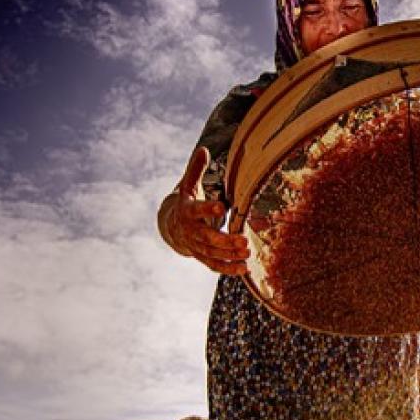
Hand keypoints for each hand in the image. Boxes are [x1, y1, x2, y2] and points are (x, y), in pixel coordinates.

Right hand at [159, 148, 249, 275]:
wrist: (172, 226)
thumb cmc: (187, 202)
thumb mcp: (188, 185)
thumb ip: (196, 170)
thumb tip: (203, 150)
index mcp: (188, 211)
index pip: (197, 210)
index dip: (208, 209)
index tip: (222, 206)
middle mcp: (190, 230)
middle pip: (207, 237)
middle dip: (225, 240)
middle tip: (244, 240)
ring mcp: (195, 246)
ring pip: (212, 252)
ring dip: (230, 255)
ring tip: (248, 253)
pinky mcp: (201, 256)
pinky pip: (214, 264)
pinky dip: (228, 268)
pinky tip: (244, 269)